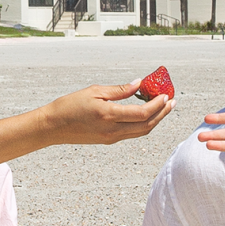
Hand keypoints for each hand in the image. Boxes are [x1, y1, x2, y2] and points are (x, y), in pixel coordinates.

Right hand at [41, 83, 173, 145]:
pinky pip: (132, 133)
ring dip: (155, 120)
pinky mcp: (108, 140)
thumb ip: (119, 90)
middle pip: (146, 125)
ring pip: (141, 132)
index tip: (165, 95)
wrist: (52, 127)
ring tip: (163, 107)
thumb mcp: (94, 91)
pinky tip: (145, 113)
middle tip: (172, 102)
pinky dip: (143, 124)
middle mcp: (112, 130)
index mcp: (108, 115)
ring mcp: (111, 138)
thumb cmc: (69, 106)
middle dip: (162, 114)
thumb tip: (138, 84)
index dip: (157, 105)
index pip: (142, 113)